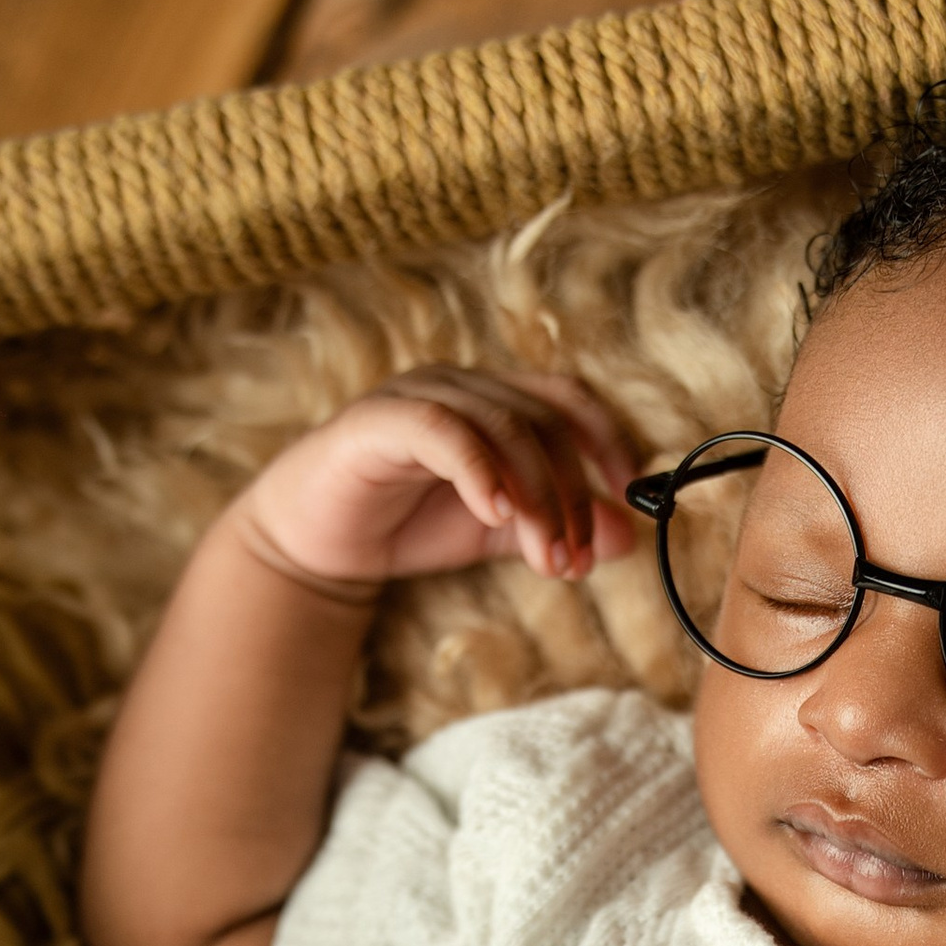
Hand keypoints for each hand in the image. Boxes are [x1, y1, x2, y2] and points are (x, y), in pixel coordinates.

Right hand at [234, 366, 642, 594]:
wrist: (317, 546)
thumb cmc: (409, 526)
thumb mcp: (499, 533)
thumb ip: (556, 527)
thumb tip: (629, 537)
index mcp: (491, 399)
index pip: (566, 399)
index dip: (606, 440)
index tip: (628, 497)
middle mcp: (458, 385)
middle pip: (541, 422)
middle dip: (571, 497)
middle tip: (578, 561)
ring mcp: (416, 395)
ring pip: (502, 427)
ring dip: (538, 497)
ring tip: (549, 558)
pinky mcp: (376, 421)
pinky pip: (442, 431)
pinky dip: (479, 471)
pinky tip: (498, 516)